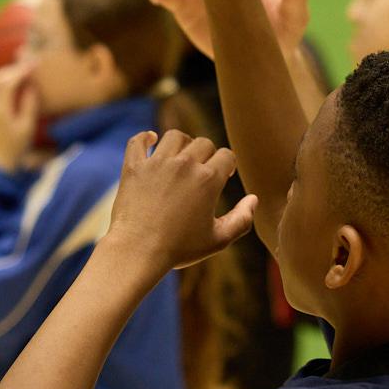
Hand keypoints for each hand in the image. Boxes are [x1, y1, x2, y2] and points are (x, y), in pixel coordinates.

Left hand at [0, 63, 38, 168]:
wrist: (1, 161)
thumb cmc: (17, 146)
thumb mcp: (28, 127)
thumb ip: (29, 105)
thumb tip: (31, 86)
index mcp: (2, 111)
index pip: (8, 84)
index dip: (20, 72)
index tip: (33, 65)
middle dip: (13, 68)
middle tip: (29, 63)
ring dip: (6, 72)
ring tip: (21, 69)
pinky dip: (2, 78)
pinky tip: (13, 79)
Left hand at [105, 129, 254, 272]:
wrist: (138, 252)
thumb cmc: (179, 248)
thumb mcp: (218, 240)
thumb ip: (242, 219)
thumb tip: (253, 199)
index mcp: (208, 179)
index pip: (226, 155)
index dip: (228, 165)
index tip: (223, 176)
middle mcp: (184, 164)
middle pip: (203, 143)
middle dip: (207, 155)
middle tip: (202, 171)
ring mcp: (157, 163)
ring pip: (175, 136)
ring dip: (182, 143)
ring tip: (181, 156)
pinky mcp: (134, 167)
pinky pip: (139, 140)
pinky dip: (145, 137)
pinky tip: (151, 140)